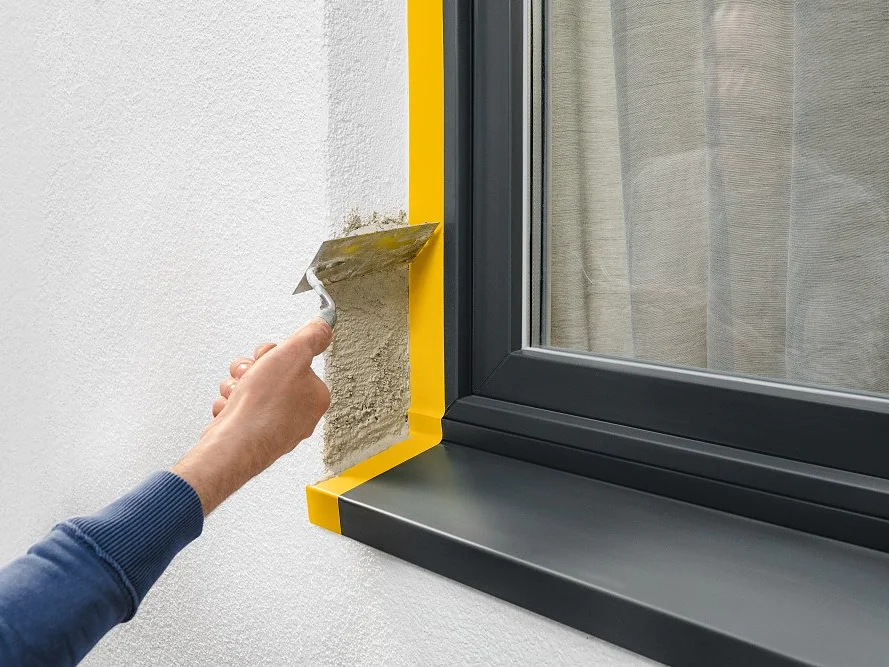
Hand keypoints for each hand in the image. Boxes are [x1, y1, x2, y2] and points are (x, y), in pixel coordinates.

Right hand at [172, 319, 332, 514]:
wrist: (234, 444)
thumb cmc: (264, 405)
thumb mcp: (293, 354)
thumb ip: (312, 336)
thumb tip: (324, 326)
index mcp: (316, 397)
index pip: (295, 361)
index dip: (275, 355)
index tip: (269, 360)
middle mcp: (300, 414)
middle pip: (271, 374)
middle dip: (252, 370)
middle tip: (251, 377)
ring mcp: (275, 427)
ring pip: (250, 389)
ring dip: (237, 386)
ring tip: (237, 395)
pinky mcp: (252, 435)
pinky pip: (237, 409)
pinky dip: (229, 406)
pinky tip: (230, 411)